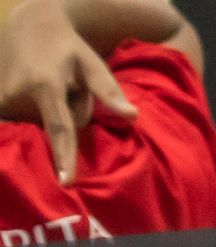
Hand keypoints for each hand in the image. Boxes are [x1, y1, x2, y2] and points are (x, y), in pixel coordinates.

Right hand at [0, 0, 132, 186]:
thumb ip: (110, 92)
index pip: (59, 129)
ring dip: (51, 115)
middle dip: (69, 117)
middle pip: (54, 130)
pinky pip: (23, 124)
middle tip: (66, 91)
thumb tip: (133, 116)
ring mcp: (2, 99)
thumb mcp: (92, 64)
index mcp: (44, 85)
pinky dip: (36, 115)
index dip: (63, 157)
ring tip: (50, 90)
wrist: (30, 26)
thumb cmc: (68, 50)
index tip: (65, 182)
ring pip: (39, 127)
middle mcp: (16, 94)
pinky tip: (37, 93)